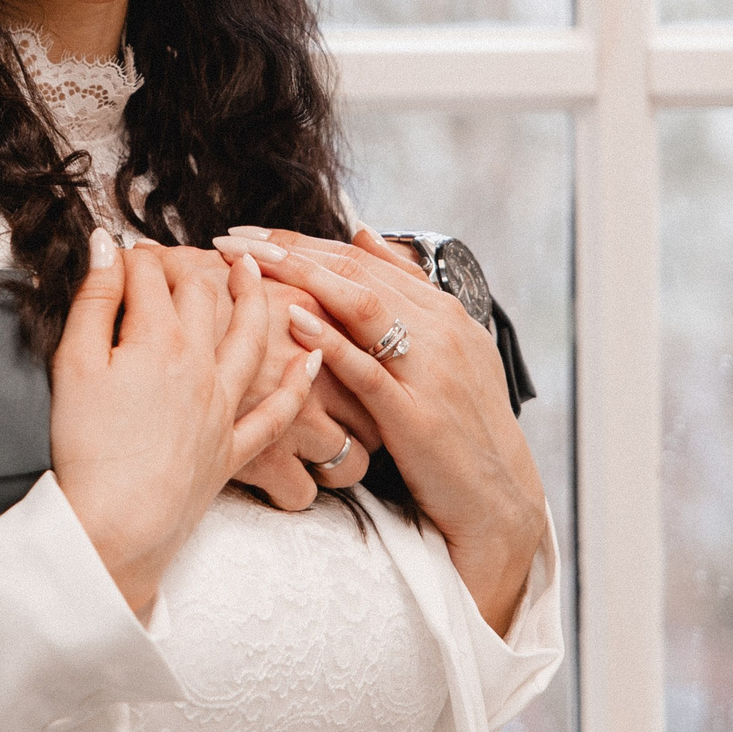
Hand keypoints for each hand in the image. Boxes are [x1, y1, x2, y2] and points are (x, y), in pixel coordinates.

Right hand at [52, 232, 319, 618]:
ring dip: (256, 300)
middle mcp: (202, 366)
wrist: (115, 526)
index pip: (151, 275)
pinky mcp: (233, 449)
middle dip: (187, 266)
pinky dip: (300, 384)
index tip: (123, 253)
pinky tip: (313, 360)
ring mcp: (224, 407)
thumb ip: (93, 299)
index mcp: (159, 340)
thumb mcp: (73, 364)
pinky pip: (279, 412)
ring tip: (255, 273)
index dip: (135, 256)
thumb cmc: (88, 448)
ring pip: (252, 339)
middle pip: (203, 296)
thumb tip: (105, 243)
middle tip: (170, 259)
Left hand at [223, 227, 548, 633]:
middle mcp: (439, 329)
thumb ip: (405, 292)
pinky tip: (293, 320)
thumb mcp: (446, 347)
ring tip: (250, 264)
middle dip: (287, 250)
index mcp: (442, 310)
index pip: (360, 259)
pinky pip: (370, 370)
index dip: (300, 241)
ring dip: (301, 278)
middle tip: (232, 240)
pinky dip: (331, 342)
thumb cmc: (463, 424)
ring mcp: (430, 370)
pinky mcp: (417, 416)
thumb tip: (362, 233)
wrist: (500, 498)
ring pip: (363, 306)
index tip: (249, 234)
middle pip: (355, 272)